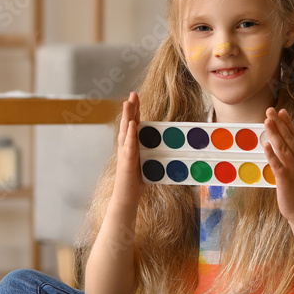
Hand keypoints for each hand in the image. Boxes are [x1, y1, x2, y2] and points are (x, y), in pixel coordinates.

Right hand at [113, 92, 145, 207]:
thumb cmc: (136, 184)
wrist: (126, 199)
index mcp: (131, 147)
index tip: (135, 98)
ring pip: (125, 131)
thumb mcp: (149, 165)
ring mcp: (124, 154)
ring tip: (128, 103)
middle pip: (127, 124)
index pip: (132, 125)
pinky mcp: (126, 162)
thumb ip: (155, 155)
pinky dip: (130, 134)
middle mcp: (125, 147)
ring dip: (127, 116)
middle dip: (130, 108)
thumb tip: (169, 150)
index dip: (134, 111)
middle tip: (132, 94)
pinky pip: (128, 146)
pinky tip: (132, 124)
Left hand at [263, 107, 293, 224]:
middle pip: (288, 138)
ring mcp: (293, 169)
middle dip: (279, 123)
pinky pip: (277, 164)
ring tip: (266, 121)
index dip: (288, 123)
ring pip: (283, 147)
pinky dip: (271, 154)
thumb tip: (277, 147)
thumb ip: (289, 159)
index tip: (282, 111)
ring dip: (274, 133)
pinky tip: (266, 145)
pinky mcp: (285, 179)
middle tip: (270, 110)